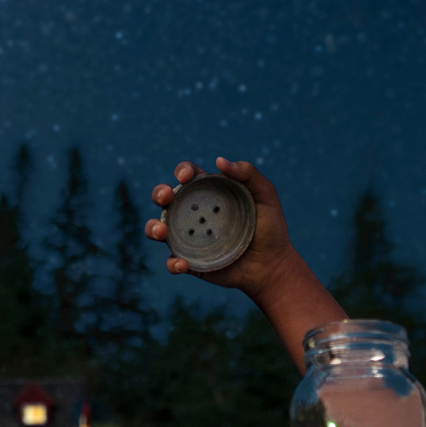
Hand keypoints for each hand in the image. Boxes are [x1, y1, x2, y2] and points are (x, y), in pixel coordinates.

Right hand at [147, 156, 296, 294]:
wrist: (273, 265)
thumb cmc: (270, 227)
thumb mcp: (266, 196)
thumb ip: (248, 174)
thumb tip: (219, 161)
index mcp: (209, 194)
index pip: (188, 176)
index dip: (182, 171)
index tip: (186, 176)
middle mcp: (194, 214)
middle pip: (165, 198)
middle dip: (159, 193)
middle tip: (166, 197)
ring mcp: (190, 238)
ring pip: (158, 228)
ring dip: (152, 227)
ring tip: (161, 231)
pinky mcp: (191, 262)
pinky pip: (172, 262)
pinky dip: (172, 263)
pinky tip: (182, 263)